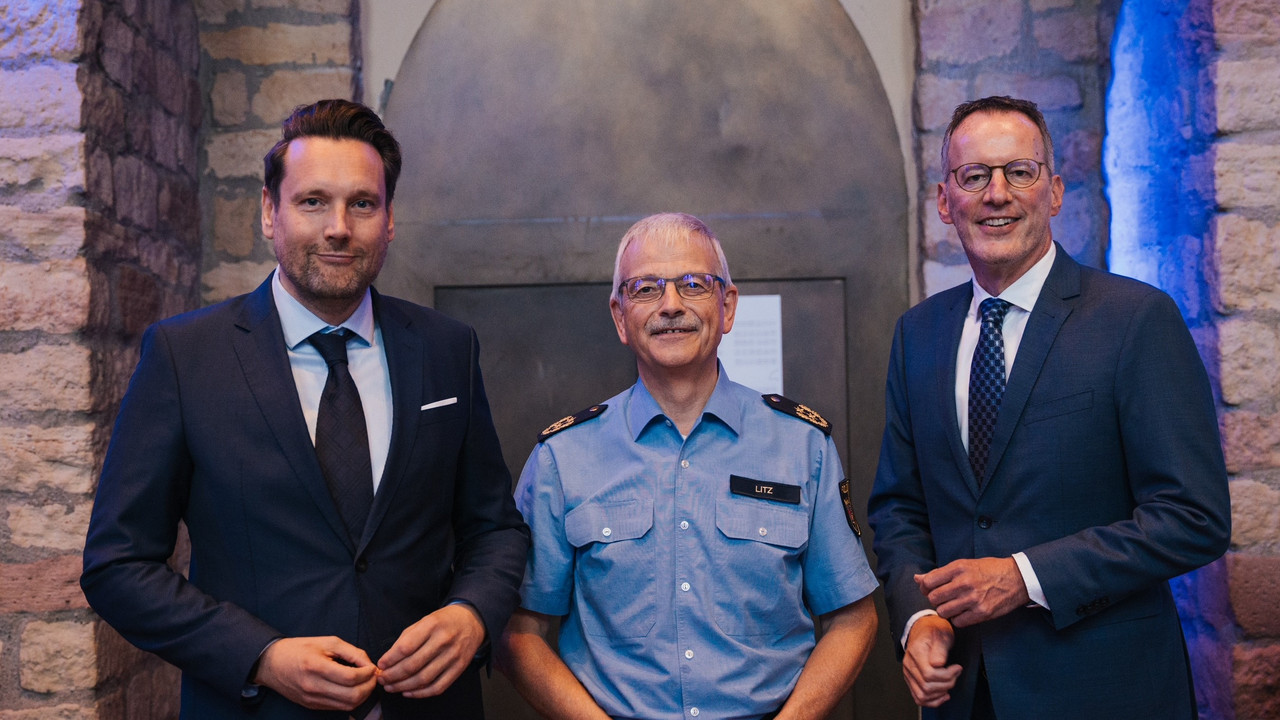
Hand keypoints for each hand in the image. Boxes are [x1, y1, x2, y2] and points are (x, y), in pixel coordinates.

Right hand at [254, 636, 377, 710]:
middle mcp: (314, 686)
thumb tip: (369, 664)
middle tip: (373, 676)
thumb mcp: (327, 642)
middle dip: (369, 687)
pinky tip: (353, 689)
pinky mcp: (312, 705)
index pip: (351, 678)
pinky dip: (350, 700)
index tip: (372, 667)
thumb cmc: (300, 649)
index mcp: (316, 667)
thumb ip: (352, 652)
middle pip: (352, 696)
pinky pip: (338, 708)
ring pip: (347, 705)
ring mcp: (312, 699)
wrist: (271, 663)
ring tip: (365, 683)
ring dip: (363, 695)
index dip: (368, 673)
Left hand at [378, 603, 485, 697]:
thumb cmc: (443, 621)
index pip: (406, 647)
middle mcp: (443, 640)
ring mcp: (453, 656)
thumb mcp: (424, 620)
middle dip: (393, 675)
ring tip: (391, 687)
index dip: (390, 659)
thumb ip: (406, 638)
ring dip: (403, 686)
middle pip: (413, 665)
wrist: (471, 621)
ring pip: (424, 679)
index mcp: (432, 625)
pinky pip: (438, 687)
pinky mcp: (459, 668)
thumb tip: (388, 660)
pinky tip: (408, 692)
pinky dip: (421, 693)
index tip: (380, 665)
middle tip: (382, 679)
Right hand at [903, 615, 961, 707]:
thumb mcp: (941, 634)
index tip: (957, 668)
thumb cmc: (933, 630)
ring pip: (922, 695)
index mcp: (916, 652)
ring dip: (939, 694)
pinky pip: (918, 698)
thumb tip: (938, 664)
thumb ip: (940, 649)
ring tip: (949, 684)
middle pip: (927, 687)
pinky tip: (943, 695)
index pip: (929, 674)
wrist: (923, 629)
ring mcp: (909, 673)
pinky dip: (932, 701)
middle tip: (955, 674)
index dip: (947, 675)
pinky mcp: (911, 679)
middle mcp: (909, 664)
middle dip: (947, 684)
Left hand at [915, 556, 1028, 626]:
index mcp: (958, 568)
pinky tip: (964, 612)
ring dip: (946, 610)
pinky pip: (958, 622)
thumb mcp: (964, 565)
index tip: (930, 589)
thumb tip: (917, 578)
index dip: (925, 588)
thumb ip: (940, 573)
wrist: (1017, 578)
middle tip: (943, 598)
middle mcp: (964, 583)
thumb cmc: (989, 570)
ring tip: (954, 605)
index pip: (928, 582)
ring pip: (943, 612)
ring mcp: (973, 599)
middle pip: (934, 598)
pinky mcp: (982, 613)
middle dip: (935, 600)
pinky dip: (958, 619)